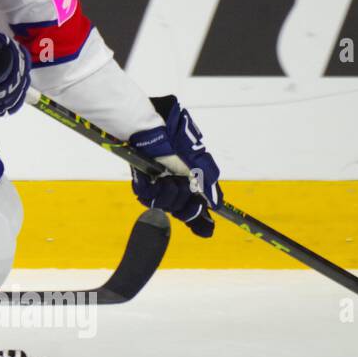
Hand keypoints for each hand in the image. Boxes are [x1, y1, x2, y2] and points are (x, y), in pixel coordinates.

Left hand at [128, 96, 222, 237]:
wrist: (152, 125)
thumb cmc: (174, 133)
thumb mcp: (198, 156)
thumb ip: (208, 179)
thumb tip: (216, 203)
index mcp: (187, 176)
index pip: (194, 204)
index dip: (200, 220)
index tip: (207, 231)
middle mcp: (172, 182)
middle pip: (182, 211)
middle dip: (188, 209)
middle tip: (189, 195)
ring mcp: (156, 183)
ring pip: (167, 206)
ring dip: (173, 196)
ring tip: (171, 180)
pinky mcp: (141, 181)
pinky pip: (149, 199)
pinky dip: (157, 193)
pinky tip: (161, 181)